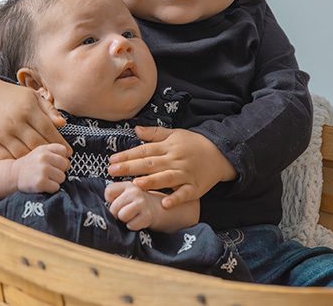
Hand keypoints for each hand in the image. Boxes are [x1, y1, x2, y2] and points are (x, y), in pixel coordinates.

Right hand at [0, 79, 68, 159]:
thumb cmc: (15, 97)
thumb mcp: (33, 97)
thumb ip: (49, 110)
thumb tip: (63, 124)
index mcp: (27, 109)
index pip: (48, 129)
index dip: (60, 142)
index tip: (68, 151)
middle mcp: (14, 121)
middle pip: (36, 144)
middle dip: (50, 154)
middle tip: (59, 161)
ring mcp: (1, 133)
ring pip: (22, 153)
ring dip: (35, 160)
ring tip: (45, 163)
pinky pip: (6, 158)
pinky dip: (18, 162)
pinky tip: (27, 163)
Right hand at [14, 144, 68, 193]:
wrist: (14, 175)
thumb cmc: (31, 164)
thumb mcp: (40, 151)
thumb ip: (55, 151)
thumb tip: (70, 156)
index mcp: (45, 149)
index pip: (64, 151)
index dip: (61, 158)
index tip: (54, 163)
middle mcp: (44, 158)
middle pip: (66, 165)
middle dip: (59, 170)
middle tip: (49, 173)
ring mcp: (42, 170)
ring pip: (62, 177)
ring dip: (55, 180)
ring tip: (45, 179)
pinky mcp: (40, 183)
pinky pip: (56, 187)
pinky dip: (51, 189)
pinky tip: (43, 185)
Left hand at [105, 181, 161, 230]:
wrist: (158, 208)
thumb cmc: (135, 203)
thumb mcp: (126, 194)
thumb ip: (113, 195)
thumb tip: (105, 208)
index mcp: (127, 184)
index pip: (109, 192)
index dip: (110, 201)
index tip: (118, 202)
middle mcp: (135, 190)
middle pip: (114, 207)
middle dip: (117, 213)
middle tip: (125, 212)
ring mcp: (142, 203)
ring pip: (122, 216)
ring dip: (125, 220)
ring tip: (131, 216)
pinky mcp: (148, 215)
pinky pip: (131, 225)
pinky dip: (133, 226)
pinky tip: (138, 221)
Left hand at [107, 127, 235, 208]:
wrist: (221, 153)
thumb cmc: (194, 144)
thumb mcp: (175, 134)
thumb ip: (154, 133)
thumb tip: (135, 129)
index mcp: (168, 147)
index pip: (144, 151)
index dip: (128, 155)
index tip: (112, 160)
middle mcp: (175, 160)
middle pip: (151, 164)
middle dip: (131, 168)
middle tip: (113, 171)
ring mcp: (185, 174)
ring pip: (166, 178)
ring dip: (151, 182)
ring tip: (135, 185)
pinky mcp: (195, 187)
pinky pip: (184, 194)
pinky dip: (176, 199)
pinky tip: (165, 203)